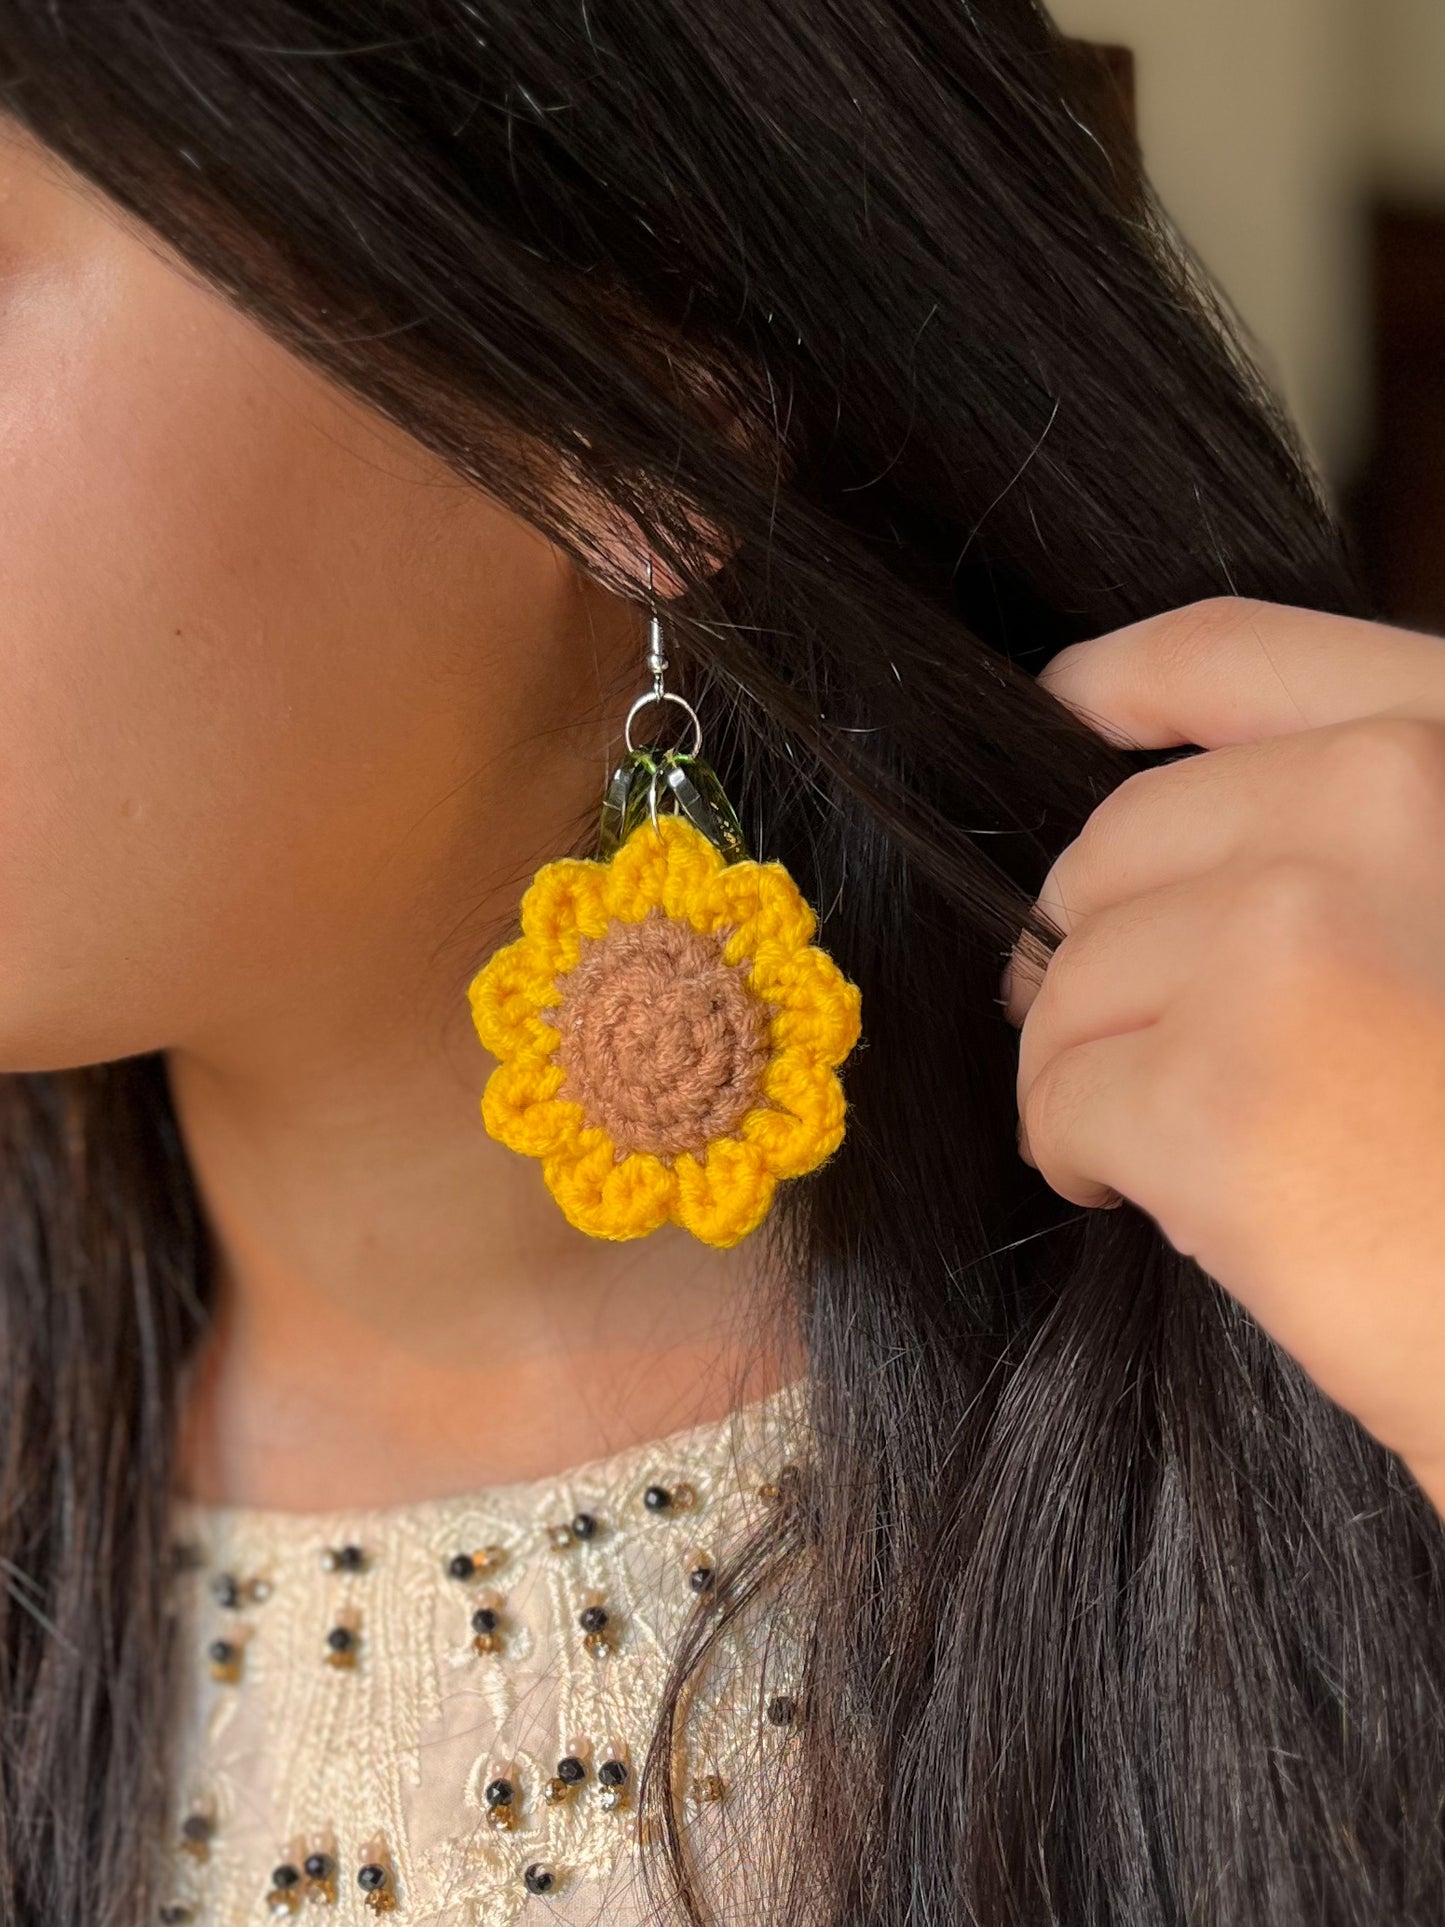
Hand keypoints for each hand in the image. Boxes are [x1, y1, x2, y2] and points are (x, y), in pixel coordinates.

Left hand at [1003, 597, 1444, 1514]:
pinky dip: (1072, 1149)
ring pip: (1074, 977)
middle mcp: (1382, 801)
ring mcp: (1293, 938)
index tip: (1064, 707)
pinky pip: (1063, 1094)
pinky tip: (1132, 1187)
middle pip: (1118, 842)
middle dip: (1089, 941)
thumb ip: (1366, 841)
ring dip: (1083, 1060)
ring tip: (1150, 1134)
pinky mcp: (1221, 1089)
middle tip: (1111, 1026)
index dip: (1119, 681)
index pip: (1230, 656)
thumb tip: (1185, 850)